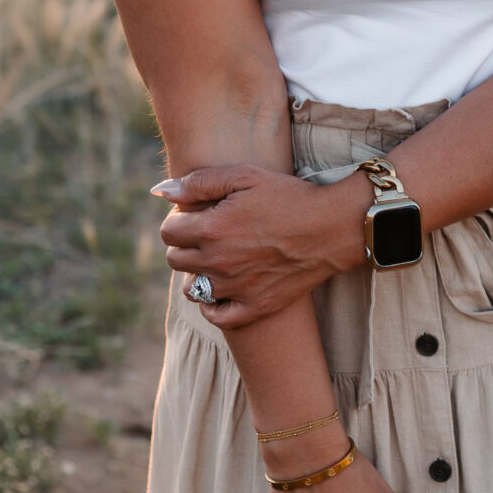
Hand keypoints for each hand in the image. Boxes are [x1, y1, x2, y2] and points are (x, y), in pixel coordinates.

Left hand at [155, 165, 363, 327]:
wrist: (332, 227)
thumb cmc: (288, 196)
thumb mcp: (244, 176)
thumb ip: (198, 182)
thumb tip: (160, 191)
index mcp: (212, 229)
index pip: (167, 232)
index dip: (177, 219)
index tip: (195, 214)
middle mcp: (219, 262)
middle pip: (175, 259)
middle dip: (184, 244)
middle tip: (207, 232)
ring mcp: (236, 289)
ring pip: (191, 288)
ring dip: (197, 272)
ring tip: (217, 257)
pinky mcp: (255, 307)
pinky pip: (216, 316)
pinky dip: (212, 305)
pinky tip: (221, 289)